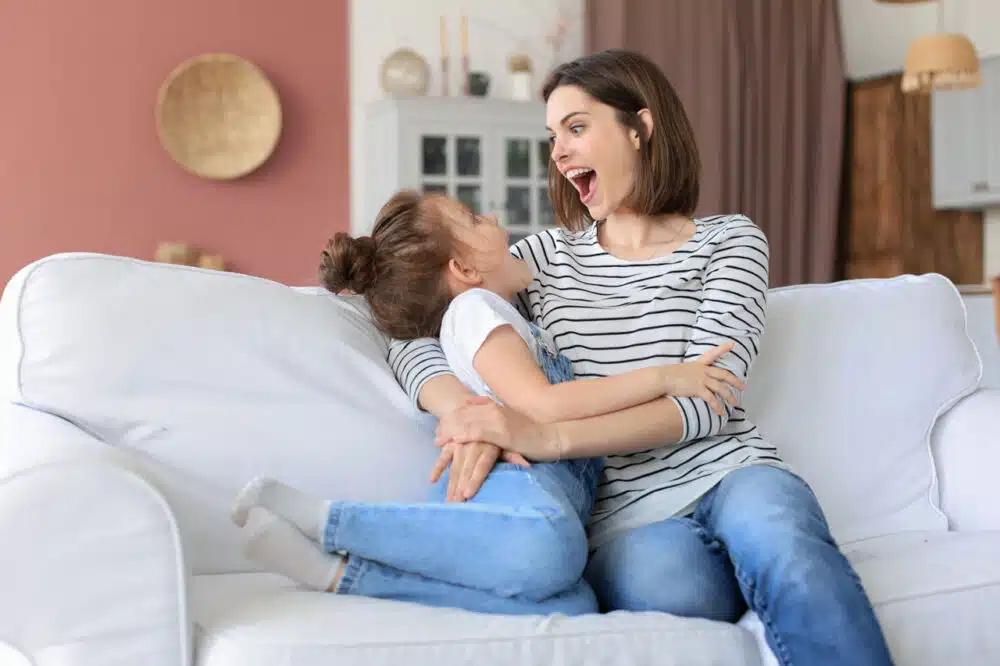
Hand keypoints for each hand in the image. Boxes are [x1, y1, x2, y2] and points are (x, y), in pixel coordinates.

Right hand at [429, 440, 530, 500]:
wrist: (482, 409)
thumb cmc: (501, 431)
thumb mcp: (510, 441)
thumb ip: (514, 455)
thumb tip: (527, 466)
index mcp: (489, 445)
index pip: (481, 465)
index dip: (474, 479)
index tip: (467, 494)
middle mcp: (473, 444)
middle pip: (465, 468)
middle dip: (459, 487)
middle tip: (454, 506)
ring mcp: (460, 443)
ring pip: (454, 465)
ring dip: (449, 484)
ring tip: (447, 501)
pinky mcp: (452, 443)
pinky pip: (443, 455)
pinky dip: (438, 467)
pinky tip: (433, 480)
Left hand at [434, 397, 562, 460]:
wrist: (551, 437)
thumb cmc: (530, 431)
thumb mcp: (507, 416)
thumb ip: (487, 406)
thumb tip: (467, 401)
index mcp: (493, 406)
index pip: (465, 409)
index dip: (450, 419)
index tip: (439, 429)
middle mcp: (494, 410)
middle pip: (462, 415)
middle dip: (446, 427)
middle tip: (435, 440)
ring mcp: (498, 421)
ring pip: (467, 424)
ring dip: (451, 434)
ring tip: (439, 444)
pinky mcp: (503, 433)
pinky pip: (479, 433)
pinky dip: (465, 436)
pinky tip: (454, 442)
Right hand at [662, 342, 744, 415]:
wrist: (662, 378)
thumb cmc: (666, 375)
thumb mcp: (679, 370)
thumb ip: (687, 373)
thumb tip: (686, 378)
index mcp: (698, 364)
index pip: (713, 354)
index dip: (724, 349)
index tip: (733, 344)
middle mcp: (703, 371)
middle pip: (724, 375)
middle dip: (735, 381)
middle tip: (743, 387)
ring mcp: (701, 379)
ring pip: (721, 388)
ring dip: (729, 396)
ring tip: (734, 403)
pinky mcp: (698, 389)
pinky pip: (712, 399)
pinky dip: (717, 406)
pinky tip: (720, 412)